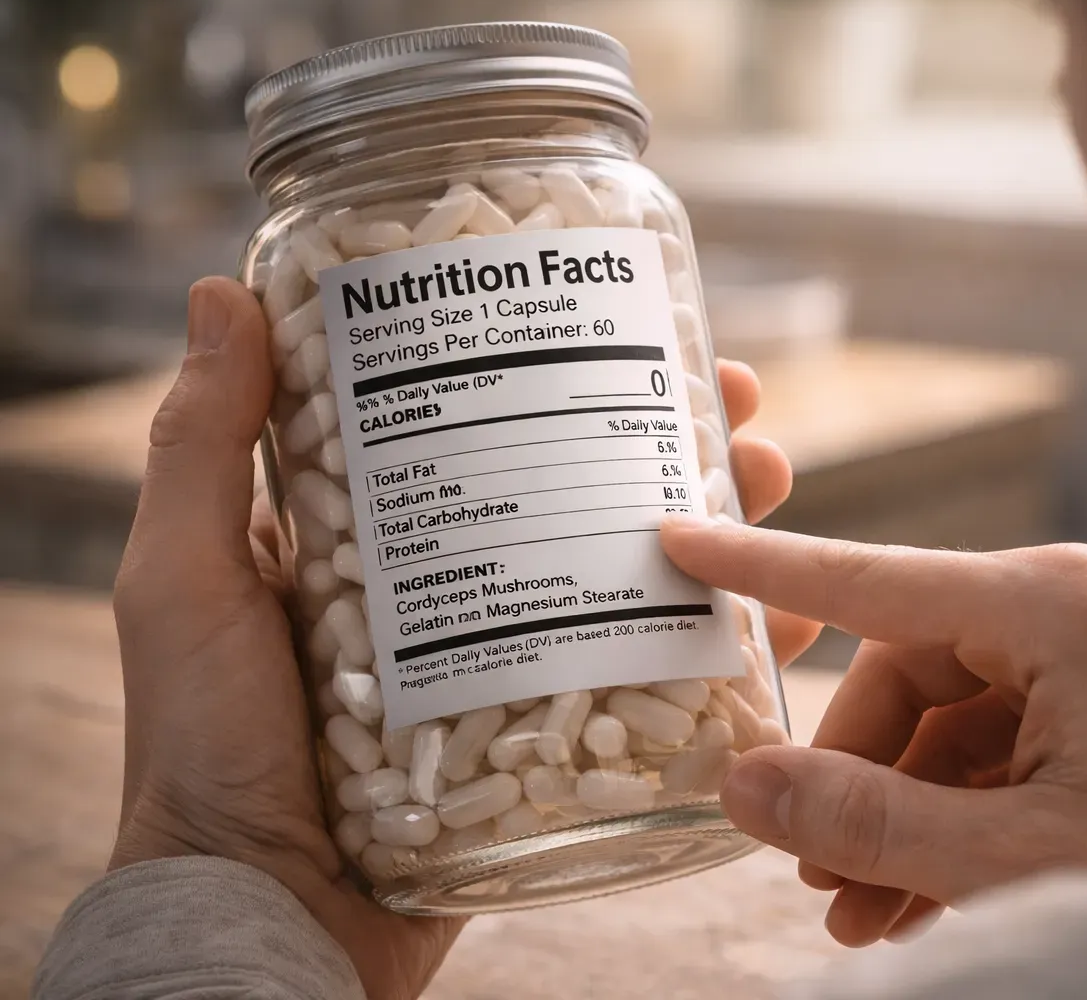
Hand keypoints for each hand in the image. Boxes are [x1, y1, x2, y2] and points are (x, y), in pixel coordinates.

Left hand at [109, 276, 810, 999]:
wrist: (262, 916)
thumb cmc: (202, 748)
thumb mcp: (187, 582)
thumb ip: (198, 448)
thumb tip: (223, 292)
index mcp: (385, 534)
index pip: (497, 426)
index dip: (573, 372)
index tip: (640, 324)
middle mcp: (463, 587)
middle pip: (591, 492)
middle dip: (675, 441)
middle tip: (737, 409)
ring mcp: (517, 665)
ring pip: (639, 576)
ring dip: (720, 529)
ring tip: (772, 487)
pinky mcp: (555, 742)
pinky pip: (651, 685)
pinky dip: (723, 656)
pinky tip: (777, 625)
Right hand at [660, 521, 1086, 947]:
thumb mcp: (1015, 855)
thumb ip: (869, 821)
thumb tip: (745, 787)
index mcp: (1053, 604)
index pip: (872, 578)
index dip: (765, 569)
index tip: (682, 541)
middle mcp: (1081, 600)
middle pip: (914, 672)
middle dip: (855, 778)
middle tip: (813, 875)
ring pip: (965, 717)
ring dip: (908, 812)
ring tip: (866, 916)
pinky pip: (1021, 737)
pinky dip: (972, 808)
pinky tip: (932, 894)